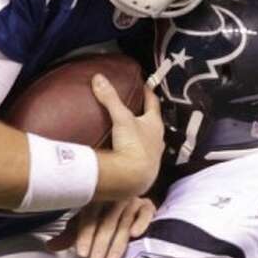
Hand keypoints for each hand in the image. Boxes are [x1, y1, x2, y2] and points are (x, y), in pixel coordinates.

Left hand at [47, 195, 156, 257]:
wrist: (132, 207)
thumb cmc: (105, 217)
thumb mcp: (87, 226)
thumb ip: (72, 236)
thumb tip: (50, 246)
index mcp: (96, 198)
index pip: (89, 217)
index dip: (85, 236)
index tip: (82, 254)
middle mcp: (114, 196)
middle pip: (107, 221)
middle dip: (100, 243)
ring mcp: (132, 200)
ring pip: (124, 221)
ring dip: (118, 243)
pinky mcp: (148, 205)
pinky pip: (146, 213)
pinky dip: (141, 223)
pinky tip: (134, 235)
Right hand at [94, 75, 163, 195]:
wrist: (133, 178)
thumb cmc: (133, 146)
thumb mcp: (121, 118)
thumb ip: (110, 98)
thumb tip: (99, 79)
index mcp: (154, 124)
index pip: (153, 103)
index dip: (149, 94)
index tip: (146, 86)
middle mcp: (157, 139)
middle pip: (153, 123)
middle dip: (147, 115)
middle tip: (139, 108)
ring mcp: (153, 154)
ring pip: (150, 140)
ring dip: (143, 135)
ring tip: (133, 131)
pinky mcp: (145, 168)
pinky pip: (141, 155)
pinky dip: (136, 151)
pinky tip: (128, 152)